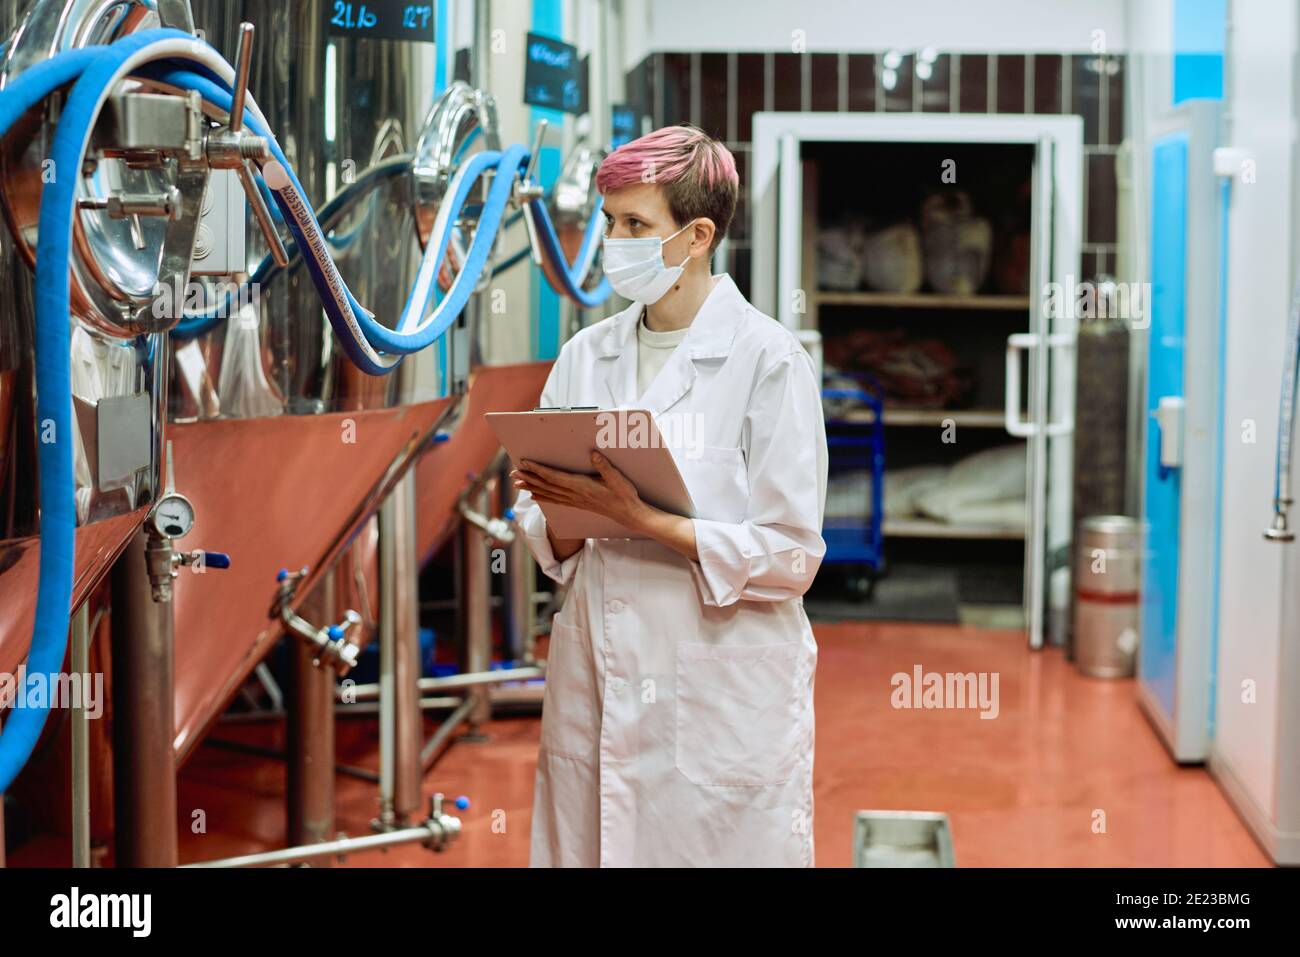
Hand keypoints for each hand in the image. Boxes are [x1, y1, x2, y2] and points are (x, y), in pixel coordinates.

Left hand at [511, 452, 649, 531]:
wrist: (629, 515)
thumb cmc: (624, 496)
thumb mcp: (617, 479)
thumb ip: (604, 466)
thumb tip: (593, 454)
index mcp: (582, 486)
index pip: (555, 477)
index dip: (538, 470)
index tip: (525, 464)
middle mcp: (575, 495)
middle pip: (547, 486)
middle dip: (529, 478)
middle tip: (513, 473)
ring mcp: (576, 501)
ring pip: (548, 494)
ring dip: (532, 488)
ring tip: (518, 484)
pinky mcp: (578, 504)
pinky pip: (555, 500)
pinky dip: (543, 497)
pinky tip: (535, 496)